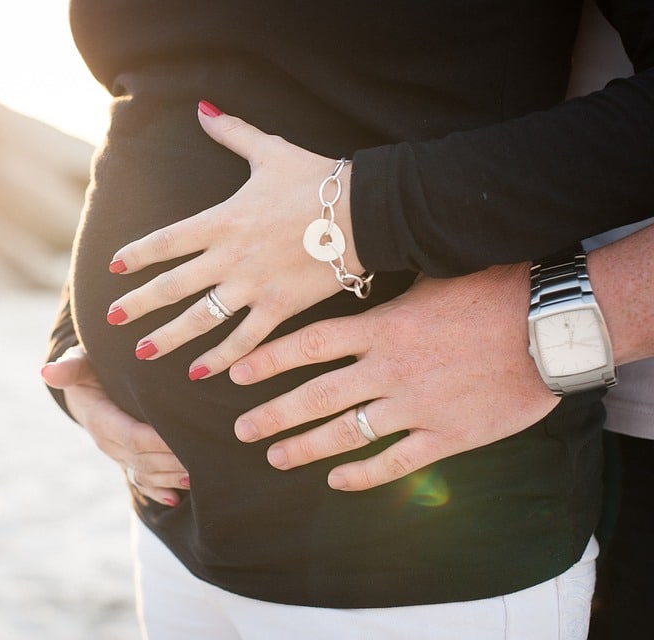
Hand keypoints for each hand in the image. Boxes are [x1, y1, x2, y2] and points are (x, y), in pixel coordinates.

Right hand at [42, 345, 188, 505]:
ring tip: (199, 474)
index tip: (183, 436)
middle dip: (172, 460)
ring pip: (145, 472)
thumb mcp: (79, 363)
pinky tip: (175, 498)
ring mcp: (117, 454)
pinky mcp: (127, 459)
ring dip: (170, 477)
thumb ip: (70, 367)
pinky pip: (141, 481)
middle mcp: (108, 442)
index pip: (131, 435)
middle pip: (143, 458)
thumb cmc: (88, 367)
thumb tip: (47, 371)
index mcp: (99, 419)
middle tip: (204, 455)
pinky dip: (158, 491)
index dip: (157, 440)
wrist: (83, 388)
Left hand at [106, 102, 363, 379]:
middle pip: (173, 286)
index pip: (167, 241)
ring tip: (143, 352)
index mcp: (223, 220)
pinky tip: (199, 374)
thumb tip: (203, 107)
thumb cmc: (317, 180)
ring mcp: (254, 286)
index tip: (114, 267)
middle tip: (111, 318)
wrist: (365, 212)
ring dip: (169, 337)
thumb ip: (232, 132)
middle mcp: (230, 257)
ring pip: (201, 318)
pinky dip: (221, 359)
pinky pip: (244, 340)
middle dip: (139, 303)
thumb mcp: (270, 151)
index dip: (137, 254)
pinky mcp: (280, 307)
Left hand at [229, 264, 560, 489]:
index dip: (267, 361)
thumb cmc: (496, 290)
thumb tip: (354, 270)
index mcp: (382, 328)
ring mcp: (416, 405)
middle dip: (273, 414)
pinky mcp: (447, 435)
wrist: (552, 325)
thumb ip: (389, 290)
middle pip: (315, 396)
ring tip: (276, 457)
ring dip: (306, 447)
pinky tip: (337, 480)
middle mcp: (389, 369)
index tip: (236, 374)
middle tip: (242, 430)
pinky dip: (363, 474)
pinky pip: (395, 462)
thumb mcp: (433, 276)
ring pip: (347, 433)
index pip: (308, 346)